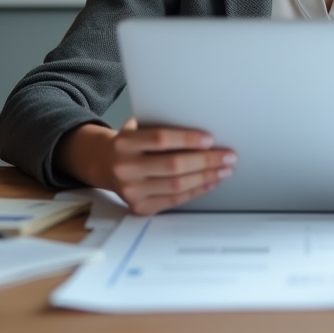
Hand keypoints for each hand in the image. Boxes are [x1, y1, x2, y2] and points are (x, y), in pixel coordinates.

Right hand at [55, 119, 236, 215]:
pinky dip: (196, 191)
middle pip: (173, 165)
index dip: (187, 139)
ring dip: (206, 177)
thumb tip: (202, 127)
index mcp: (124, 143)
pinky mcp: (139, 207)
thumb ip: (161, 125)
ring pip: (177, 185)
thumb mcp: (138, 127)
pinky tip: (210, 182)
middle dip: (206, 161)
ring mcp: (131, 191)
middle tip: (228, 156)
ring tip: (224, 169)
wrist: (105, 164)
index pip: (160, 139)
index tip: (210, 138)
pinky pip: (174, 200)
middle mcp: (125, 168)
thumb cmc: (131, 142)